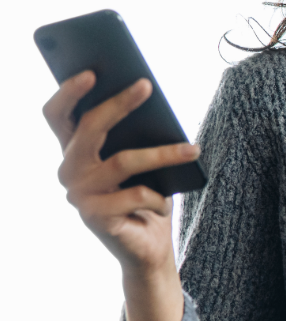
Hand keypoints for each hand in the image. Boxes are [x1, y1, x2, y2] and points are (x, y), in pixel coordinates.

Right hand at [43, 71, 198, 273]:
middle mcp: (69, 170)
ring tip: (193, 149)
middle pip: (89, 128)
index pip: (58, 115)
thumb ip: (134, 137)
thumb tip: (146, 99)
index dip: (69, 92)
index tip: (92, 72)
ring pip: (123, 160)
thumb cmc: (146, 199)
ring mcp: (78, 194)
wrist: (148, 249)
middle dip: (119, 104)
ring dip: (164, 154)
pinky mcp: (93, 217)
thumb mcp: (142, 164)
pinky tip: (165, 205)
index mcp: (74, 151)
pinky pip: (135, 195)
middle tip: (146, 85)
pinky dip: (158, 198)